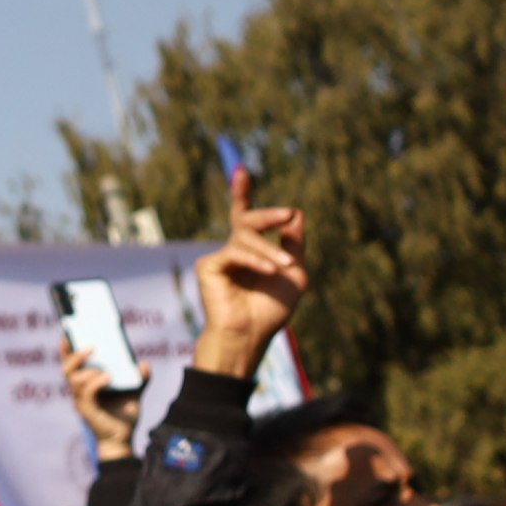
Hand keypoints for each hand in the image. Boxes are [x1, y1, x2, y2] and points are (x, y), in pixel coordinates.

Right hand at [59, 342, 140, 462]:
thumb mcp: (135, 392)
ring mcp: (81, 399)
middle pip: (66, 368)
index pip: (70, 362)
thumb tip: (144, 364)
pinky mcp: (87, 409)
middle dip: (75, 354)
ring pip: (74, 379)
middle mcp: (80, 389)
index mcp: (86, 382)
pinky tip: (109, 378)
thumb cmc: (124, 415)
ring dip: (89, 369)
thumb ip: (139, 377)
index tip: (68, 331)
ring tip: (106, 370)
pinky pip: (87, 392)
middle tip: (92, 346)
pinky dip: (97, 382)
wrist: (123, 438)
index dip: (66, 348)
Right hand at [187, 205, 306, 379]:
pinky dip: (256, 260)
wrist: (251, 336)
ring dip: (269, 249)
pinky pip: (236, 252)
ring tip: (284, 267)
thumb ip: (294, 245)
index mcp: (250, 251)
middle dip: (267, 214)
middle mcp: (231, 251)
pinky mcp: (208, 266)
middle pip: (246, 219)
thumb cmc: (270, 310)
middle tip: (287, 214)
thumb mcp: (294, 273)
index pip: (244, 216)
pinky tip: (270, 270)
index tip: (240, 170)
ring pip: (245, 236)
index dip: (241, 193)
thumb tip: (296, 214)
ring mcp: (218, 258)